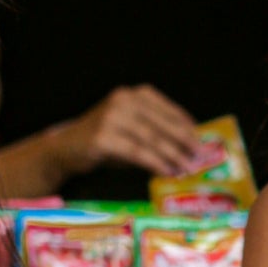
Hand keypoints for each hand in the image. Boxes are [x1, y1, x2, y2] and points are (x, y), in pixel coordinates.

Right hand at [53, 86, 204, 181]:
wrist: (66, 148)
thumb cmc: (105, 141)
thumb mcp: (131, 129)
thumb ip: (155, 131)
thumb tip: (188, 146)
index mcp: (133, 94)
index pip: (167, 109)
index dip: (186, 125)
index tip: (201, 139)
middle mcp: (123, 100)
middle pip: (162, 124)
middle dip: (184, 141)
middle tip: (200, 156)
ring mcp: (112, 117)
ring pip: (151, 139)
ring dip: (173, 155)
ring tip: (187, 168)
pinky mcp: (103, 138)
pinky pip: (137, 152)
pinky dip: (155, 163)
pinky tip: (166, 171)